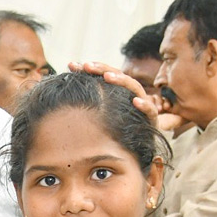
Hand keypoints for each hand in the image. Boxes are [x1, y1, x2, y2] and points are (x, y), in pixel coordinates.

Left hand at [68, 61, 186, 133]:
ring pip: (135, 87)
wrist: (135, 151)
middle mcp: (131, 95)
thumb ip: (87, 101)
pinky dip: (144, 105)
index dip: (91, 69)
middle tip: (87, 66)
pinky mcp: (152, 119)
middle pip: (119, 76)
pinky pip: (151, 110)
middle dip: (102, 69)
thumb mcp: (98, 116)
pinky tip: (135, 101)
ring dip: (121, 80)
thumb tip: (64, 88)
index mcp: (119, 92)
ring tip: (107, 77)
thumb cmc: (114, 132)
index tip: (72, 65)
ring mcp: (143, 105)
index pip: (106, 74)